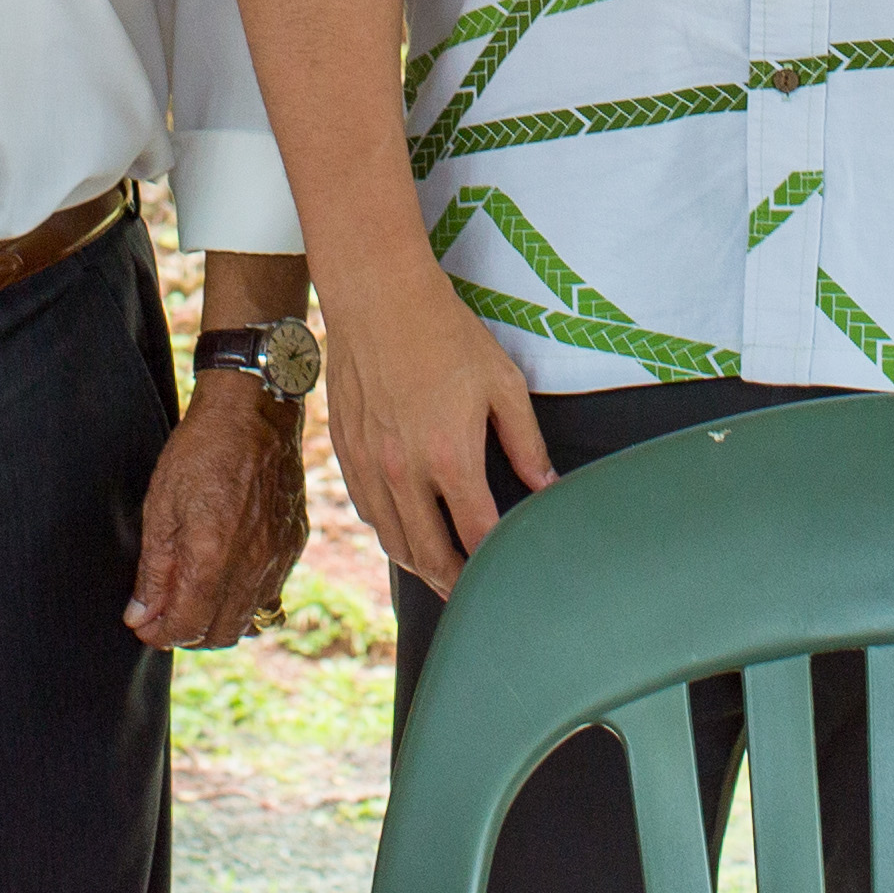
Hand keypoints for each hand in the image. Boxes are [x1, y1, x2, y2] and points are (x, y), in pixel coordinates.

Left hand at [127, 368, 309, 645]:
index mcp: (213, 556)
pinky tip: (225, 578)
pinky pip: (270, 594)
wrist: (254, 411)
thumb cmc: (201, 451)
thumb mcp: (160, 506)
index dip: (160, 635)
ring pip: (249, 620)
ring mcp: (279, 556)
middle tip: (164, 615)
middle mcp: (252, 565)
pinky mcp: (294, 544)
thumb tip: (141, 617)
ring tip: (192, 599)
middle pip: (220, 635)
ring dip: (217, 622)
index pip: (188, 626)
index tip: (143, 626)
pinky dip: (245, 600)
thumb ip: (154, 570)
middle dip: (187, 634)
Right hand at [325, 260, 549, 592]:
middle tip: (476, 596)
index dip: (495, 563)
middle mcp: (404, 470)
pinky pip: (368, 512)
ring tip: (444, 574)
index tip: (511, 574)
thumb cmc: (444, 333)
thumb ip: (525, 442)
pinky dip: (390, 532)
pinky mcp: (347, 452)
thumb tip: (546, 486)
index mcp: (449, 455)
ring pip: (393, 541)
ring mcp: (369, 464)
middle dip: (455, 583)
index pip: (475, 535)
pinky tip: (407, 531)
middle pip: (429, 556)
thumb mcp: (502, 382)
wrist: (378, 297)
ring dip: (420, 565)